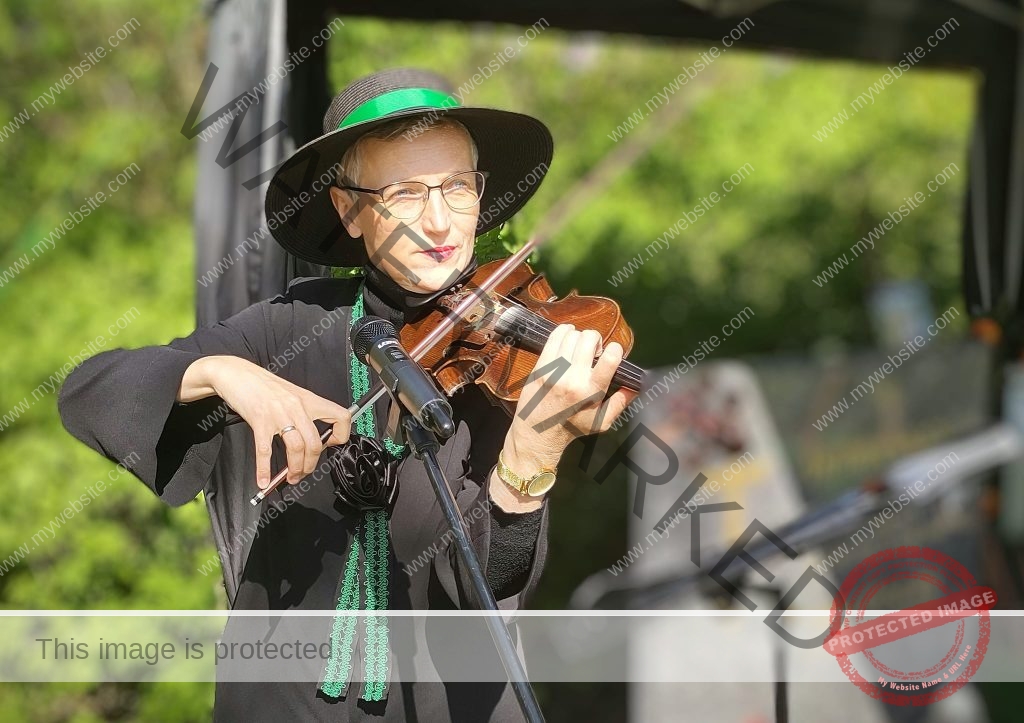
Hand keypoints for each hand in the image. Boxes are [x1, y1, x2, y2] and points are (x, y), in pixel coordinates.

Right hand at [181, 355, 351, 487]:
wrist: (236, 373)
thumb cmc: (263, 385)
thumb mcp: (292, 394)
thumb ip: (304, 412)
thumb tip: (311, 438)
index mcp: (309, 399)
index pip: (341, 417)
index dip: (340, 436)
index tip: (328, 445)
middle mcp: (298, 406)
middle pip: (315, 443)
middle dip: (310, 465)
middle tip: (303, 473)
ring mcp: (279, 413)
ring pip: (296, 448)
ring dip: (295, 469)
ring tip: (290, 477)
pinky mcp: (259, 420)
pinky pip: (265, 450)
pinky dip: (264, 469)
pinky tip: (263, 480)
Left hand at [504, 324, 638, 475]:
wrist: (538, 432)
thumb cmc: (572, 426)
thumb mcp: (601, 422)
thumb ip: (620, 403)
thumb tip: (636, 387)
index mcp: (591, 391)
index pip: (609, 359)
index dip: (616, 349)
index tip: (613, 352)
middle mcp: (573, 378)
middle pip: (589, 339)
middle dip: (596, 339)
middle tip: (594, 350)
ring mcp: (554, 370)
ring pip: (571, 335)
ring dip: (579, 336)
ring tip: (579, 346)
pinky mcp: (541, 366)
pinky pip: (554, 337)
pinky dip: (563, 331)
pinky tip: (567, 336)